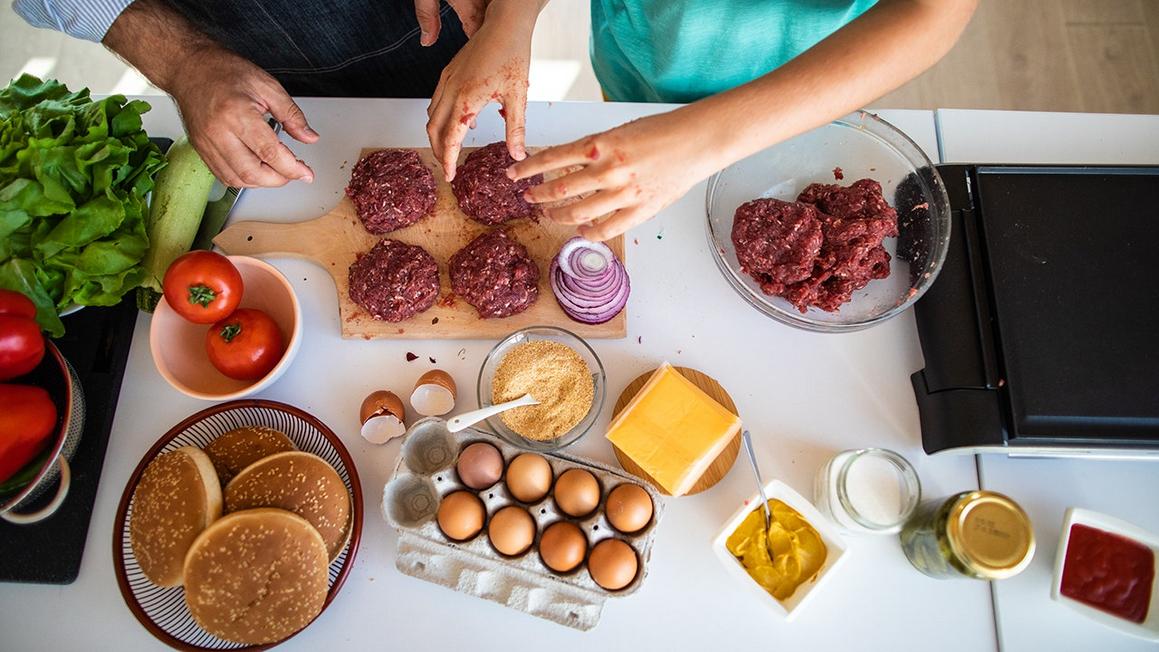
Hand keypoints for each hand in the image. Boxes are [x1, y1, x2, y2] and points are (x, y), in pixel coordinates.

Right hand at [168, 48, 317, 187]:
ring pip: (237, 180)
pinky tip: (256, 169)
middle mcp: (218, 132)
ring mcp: (206, 143)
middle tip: (293, 171)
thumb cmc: (224, 71)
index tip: (306, 173)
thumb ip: (291, 114)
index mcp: (237, 113)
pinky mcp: (200, 149)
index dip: (292, 168)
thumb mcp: (267, 85)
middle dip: (279, 179)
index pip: (269, 153)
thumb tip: (309, 137)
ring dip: (262, 182)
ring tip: (276, 170)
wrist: (189, 67)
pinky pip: (223, 176)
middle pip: (253, 173)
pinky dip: (244, 179)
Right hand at [426, 0, 540, 180]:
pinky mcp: (448, 73)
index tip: (450, 176)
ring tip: (448, 150)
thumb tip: (517, 155)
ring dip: (437, 135)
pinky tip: (456, 123)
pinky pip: (436, 101)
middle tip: (448, 167)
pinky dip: (440, 118)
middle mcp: (451, 90)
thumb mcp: (518, 96)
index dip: (448, 160)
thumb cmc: (513, 55)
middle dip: (439, 151)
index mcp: (467, 99)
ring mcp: (447, 80)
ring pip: (431, 115)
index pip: (450, 138)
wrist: (505, 25)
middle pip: (434, 129)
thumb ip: (516, 129)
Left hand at [508, 108, 722, 240]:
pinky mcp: (639, 210)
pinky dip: (588, 232)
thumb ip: (595, 149)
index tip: (514, 175)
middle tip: (528, 197)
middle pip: (559, 189)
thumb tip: (569, 165)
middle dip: (538, 195)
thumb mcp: (620, 131)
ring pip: (578, 212)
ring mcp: (623, 193)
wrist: (696, 140)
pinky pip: (606, 229)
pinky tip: (580, 230)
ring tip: (549, 214)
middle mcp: (607, 169)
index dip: (528, 169)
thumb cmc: (662, 132)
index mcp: (600, 144)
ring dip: (557, 215)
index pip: (552, 159)